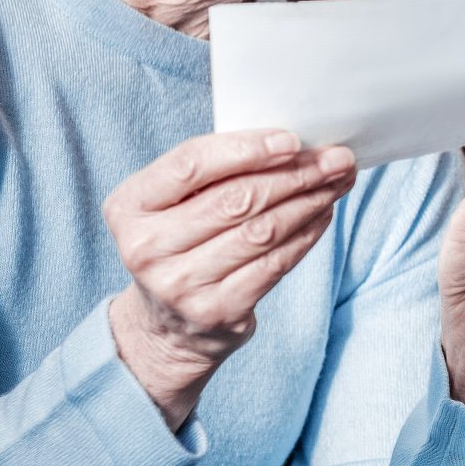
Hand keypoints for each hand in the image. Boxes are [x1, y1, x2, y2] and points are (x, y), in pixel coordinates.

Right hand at [103, 130, 355, 429]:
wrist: (166, 325)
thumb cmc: (179, 242)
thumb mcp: (172, 204)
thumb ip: (213, 172)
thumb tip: (292, 145)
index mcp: (128, 206)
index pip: (191, 164)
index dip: (246, 149)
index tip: (293, 140)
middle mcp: (147, 248)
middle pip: (236, 199)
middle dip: (295, 174)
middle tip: (336, 159)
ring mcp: (181, 285)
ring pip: (262, 230)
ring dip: (309, 201)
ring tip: (336, 182)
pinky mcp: (218, 311)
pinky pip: (275, 263)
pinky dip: (306, 234)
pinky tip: (322, 214)